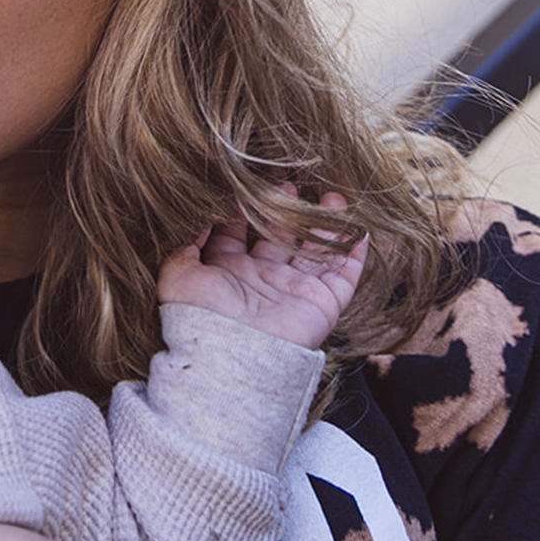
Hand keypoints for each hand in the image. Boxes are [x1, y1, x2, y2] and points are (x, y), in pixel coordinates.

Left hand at [157, 188, 366, 349]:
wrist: (229, 355)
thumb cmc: (198, 314)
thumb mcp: (179, 272)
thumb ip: (186, 242)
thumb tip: (195, 216)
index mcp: (229, 272)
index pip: (239, 235)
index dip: (244, 211)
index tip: (249, 185)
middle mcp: (263, 280)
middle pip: (280, 240)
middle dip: (287, 214)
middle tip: (292, 186)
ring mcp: (294, 292)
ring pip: (316, 253)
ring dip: (326, 226)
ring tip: (333, 198)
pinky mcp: (321, 305)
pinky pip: (344, 276)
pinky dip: (354, 254)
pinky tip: (360, 230)